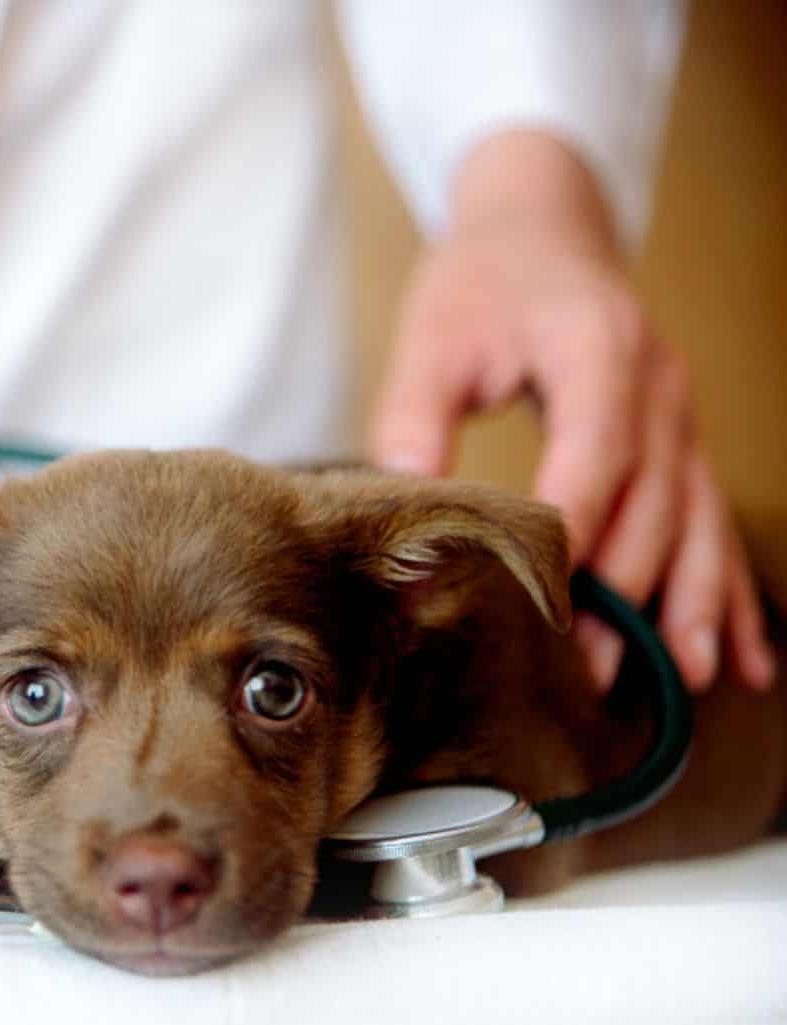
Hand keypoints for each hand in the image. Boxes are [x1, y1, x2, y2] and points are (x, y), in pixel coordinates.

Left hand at [370, 132, 774, 693]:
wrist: (542, 228)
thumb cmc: (481, 281)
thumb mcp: (433, 333)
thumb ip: (414, 410)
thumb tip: (401, 488)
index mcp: (598, 352)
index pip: (595, 456)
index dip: (575, 532)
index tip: (547, 601)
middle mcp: (659, 388)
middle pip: (654, 504)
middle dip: (626, 592)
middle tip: (589, 671)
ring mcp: (681, 415)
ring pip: (700, 521)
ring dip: (692, 603)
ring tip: (685, 679)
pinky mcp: (680, 440)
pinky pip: (714, 520)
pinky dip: (729, 590)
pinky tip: (741, 655)